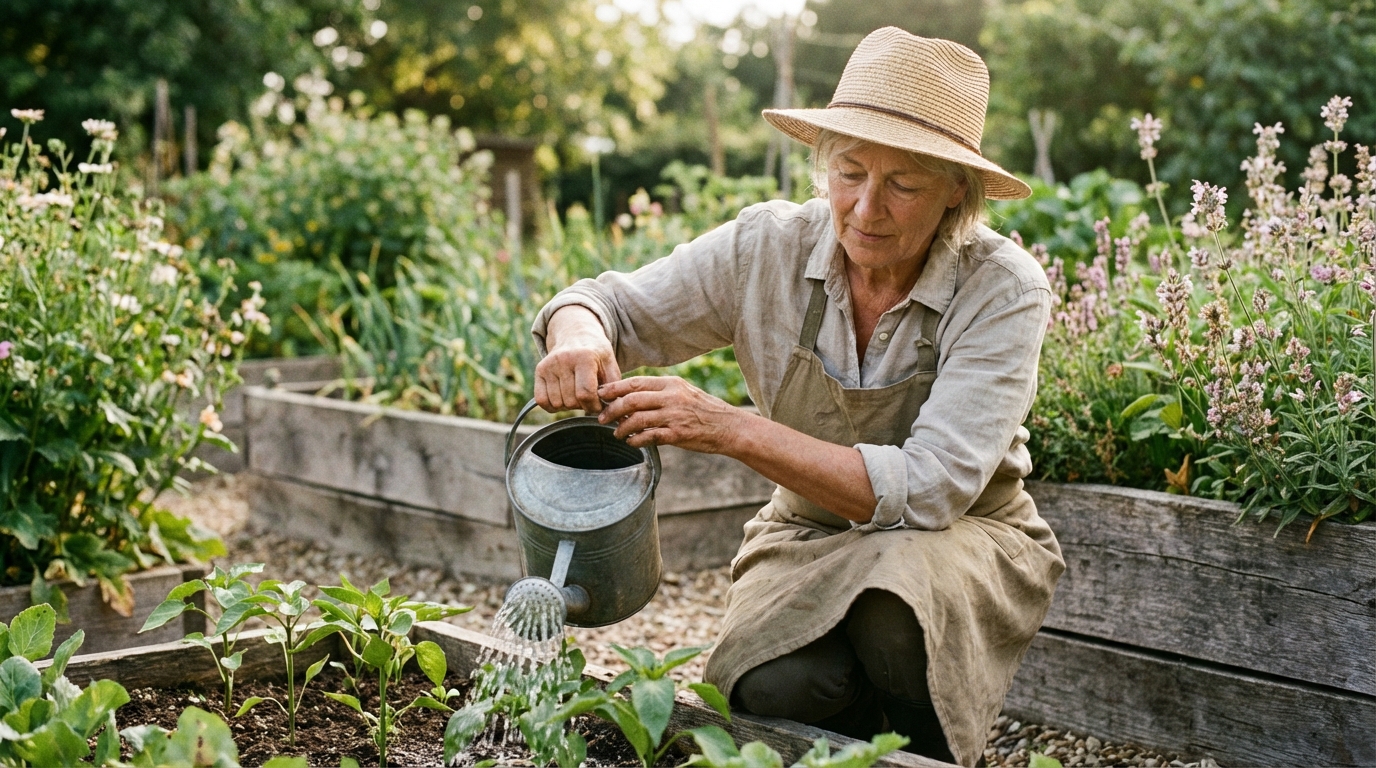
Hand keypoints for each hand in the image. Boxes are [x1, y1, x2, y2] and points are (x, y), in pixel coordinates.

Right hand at [535, 306, 620, 412]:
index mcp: (585, 356)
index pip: (585, 393)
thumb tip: (614, 409)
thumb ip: (613, 387)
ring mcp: (549, 364)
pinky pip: (542, 401)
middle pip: (571, 400)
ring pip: (557, 403)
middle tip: (588, 398)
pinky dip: (552, 406)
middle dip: (582, 406)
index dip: (593, 406)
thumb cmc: (597, 355)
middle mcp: (564, 359)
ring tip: (576, 394)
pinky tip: (563, 398)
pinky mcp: (539, 370)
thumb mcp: (610, 365)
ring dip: (568, 406)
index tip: (598, 405)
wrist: (576, 335)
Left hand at [597, 376, 746, 453]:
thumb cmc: (704, 410)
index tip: (601, 394)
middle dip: (612, 409)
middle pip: (631, 400)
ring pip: (637, 419)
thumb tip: (633, 396)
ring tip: (616, 433)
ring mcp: (674, 415)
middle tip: (601, 417)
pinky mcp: (677, 434)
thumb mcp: (684, 392)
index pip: (635, 383)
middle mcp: (671, 397)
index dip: (614, 388)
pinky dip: (636, 440)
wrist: (728, 427)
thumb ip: (661, 392)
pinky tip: (631, 442)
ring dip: (621, 428)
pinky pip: (648, 437)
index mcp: (671, 384)